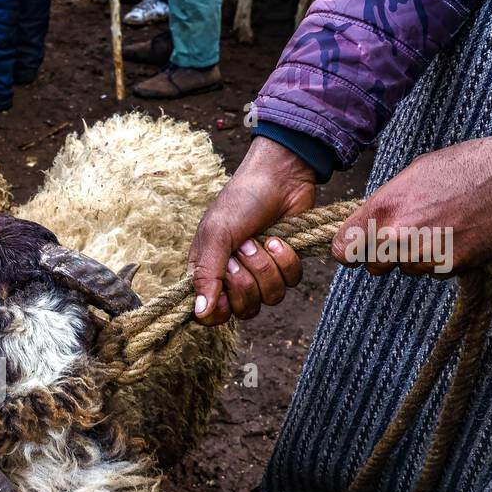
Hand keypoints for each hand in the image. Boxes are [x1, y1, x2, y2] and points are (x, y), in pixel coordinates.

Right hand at [189, 136, 316, 324]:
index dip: (220, 310)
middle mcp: (233, 278)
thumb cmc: (241, 201)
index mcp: (208, 272)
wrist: (280, 177)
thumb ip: (207, 275)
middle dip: (247, 280)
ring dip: (267, 267)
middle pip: (243, 310)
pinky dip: (287, 260)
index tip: (225, 291)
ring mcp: (261, 273)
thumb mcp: (217, 235)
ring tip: (262, 240)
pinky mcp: (285, 266)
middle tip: (244, 249)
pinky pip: (291, 282)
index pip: (211, 315)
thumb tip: (200, 313)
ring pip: (270, 298)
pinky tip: (279, 240)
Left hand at [331, 124, 491, 277]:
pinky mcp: (450, 266)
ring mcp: (424, 254)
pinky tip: (459, 235)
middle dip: (385, 255)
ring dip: (417, 257)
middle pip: (373, 266)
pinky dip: (443, 260)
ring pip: (406, 270)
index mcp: (383, 209)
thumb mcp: (413, 175)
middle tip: (409, 236)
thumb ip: (386, 204)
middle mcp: (398, 236)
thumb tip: (371, 222)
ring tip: (442, 228)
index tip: (357, 248)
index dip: (349, 250)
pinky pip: (434, 272)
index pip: (343, 249)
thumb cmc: (465, 166)